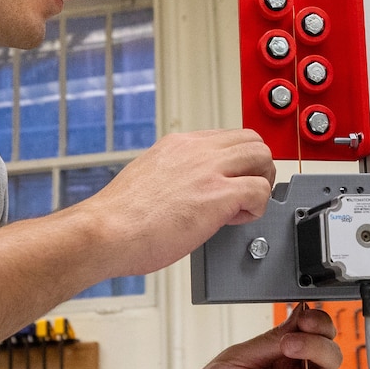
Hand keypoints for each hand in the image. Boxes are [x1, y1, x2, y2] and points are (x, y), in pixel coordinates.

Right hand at [83, 129, 274, 275]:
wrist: (106, 231)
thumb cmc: (118, 216)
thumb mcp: (145, 176)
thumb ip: (172, 174)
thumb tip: (185, 187)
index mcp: (176, 144)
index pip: (226, 137)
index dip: (234, 161)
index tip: (227, 180)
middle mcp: (195, 150)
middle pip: (252, 140)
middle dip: (256, 167)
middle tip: (244, 192)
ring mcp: (208, 170)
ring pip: (263, 157)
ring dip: (261, 183)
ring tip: (242, 206)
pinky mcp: (218, 196)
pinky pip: (261, 192)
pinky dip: (256, 209)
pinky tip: (233, 221)